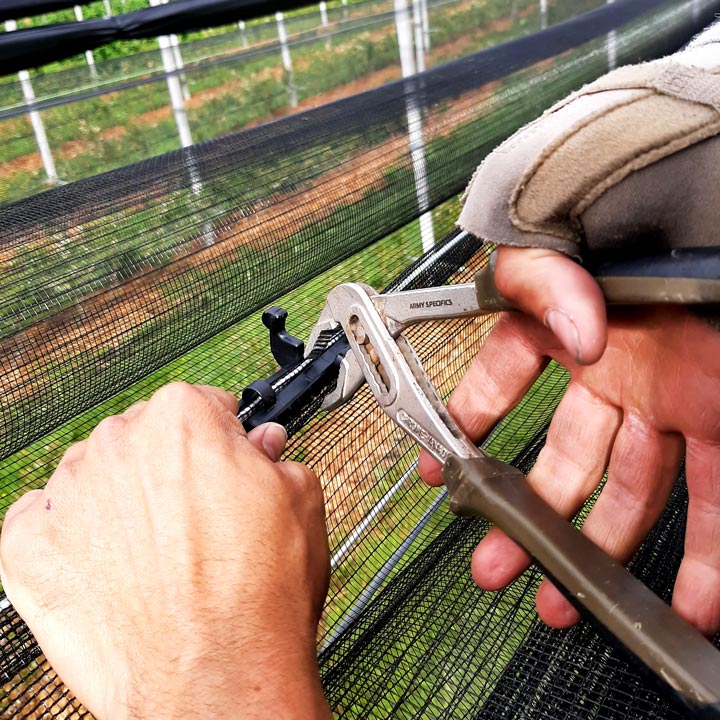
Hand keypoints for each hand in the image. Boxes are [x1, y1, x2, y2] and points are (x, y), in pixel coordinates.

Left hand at [0, 383, 331, 719]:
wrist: (216, 679)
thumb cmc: (256, 599)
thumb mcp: (300, 502)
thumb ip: (276, 457)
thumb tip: (262, 450)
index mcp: (181, 420)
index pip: (201, 405)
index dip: (222, 438)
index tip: (226, 460)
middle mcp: (117, 445)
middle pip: (146, 438)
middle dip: (172, 468)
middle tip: (200, 516)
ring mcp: (68, 497)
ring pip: (97, 477)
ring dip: (123, 501)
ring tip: (159, 551)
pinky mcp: (31, 549)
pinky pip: (45, 519)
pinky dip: (74, 535)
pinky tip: (110, 562)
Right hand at [420, 247, 719, 635]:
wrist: (702, 237)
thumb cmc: (636, 233)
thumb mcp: (569, 248)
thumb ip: (545, 285)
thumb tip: (575, 343)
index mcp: (566, 334)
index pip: (503, 382)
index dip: (467, 425)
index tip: (440, 467)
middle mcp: (613, 376)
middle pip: (565, 462)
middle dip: (525, 518)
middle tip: (494, 562)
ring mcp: (666, 404)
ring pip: (631, 494)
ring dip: (598, 553)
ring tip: (563, 601)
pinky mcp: (718, 421)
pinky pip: (712, 499)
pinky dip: (703, 558)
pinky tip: (685, 600)